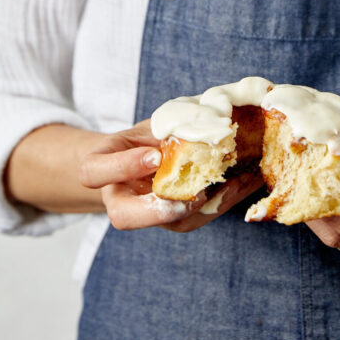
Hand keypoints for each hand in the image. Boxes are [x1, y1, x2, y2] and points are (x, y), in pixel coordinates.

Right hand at [79, 120, 262, 231]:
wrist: (145, 159)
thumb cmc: (145, 137)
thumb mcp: (148, 126)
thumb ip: (165, 126)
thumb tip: (207, 116)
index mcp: (101, 166)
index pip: (93, 173)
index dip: (121, 167)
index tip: (153, 156)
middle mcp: (119, 197)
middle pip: (123, 217)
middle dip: (158, 209)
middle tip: (193, 189)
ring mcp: (147, 214)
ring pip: (171, 222)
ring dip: (208, 202)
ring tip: (238, 179)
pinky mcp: (175, 220)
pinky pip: (197, 218)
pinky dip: (224, 200)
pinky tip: (246, 180)